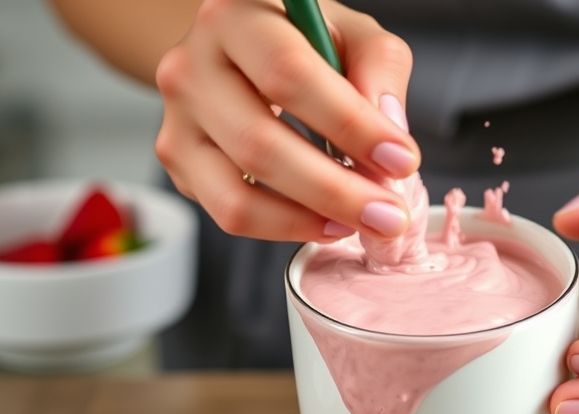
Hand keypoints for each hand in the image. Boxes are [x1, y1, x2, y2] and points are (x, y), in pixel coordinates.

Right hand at [154, 0, 419, 241]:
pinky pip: (230, 214)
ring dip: (309, 221)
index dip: (349, 124)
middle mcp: (191, 67)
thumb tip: (389, 131)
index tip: (401, 160)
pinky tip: (325, 222)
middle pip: (260, 145)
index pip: (288, 75)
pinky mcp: (179, 165)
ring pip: (237, 196)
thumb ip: (378, 68)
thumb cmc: (302, 41)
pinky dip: (285, 228)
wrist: (242, 51)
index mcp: (234, 16)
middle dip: (336, 190)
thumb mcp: (351, 33)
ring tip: (361, 224)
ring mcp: (177, 122)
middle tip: (389, 216)